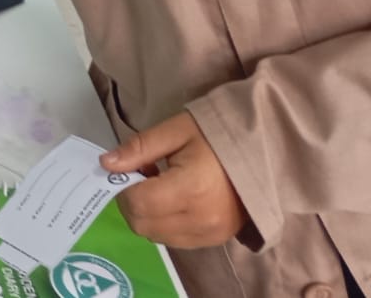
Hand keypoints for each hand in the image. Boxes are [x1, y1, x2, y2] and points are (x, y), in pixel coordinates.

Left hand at [101, 112, 247, 249]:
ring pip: (155, 236)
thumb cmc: (216, 134)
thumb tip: (106, 164)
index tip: (131, 167)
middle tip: (143, 175)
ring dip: (147, 214)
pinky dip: (164, 224)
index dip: (123, 186)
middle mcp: (200, 219)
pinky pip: (174, 240)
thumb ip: (139, 148)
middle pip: (142, 224)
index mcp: (191, 188)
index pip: (138, 202)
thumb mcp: (176, 130)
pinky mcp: (215, 240)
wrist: (263, 150)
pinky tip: (174, 200)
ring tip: (161, 186)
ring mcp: (209, 234)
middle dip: (132, 201)